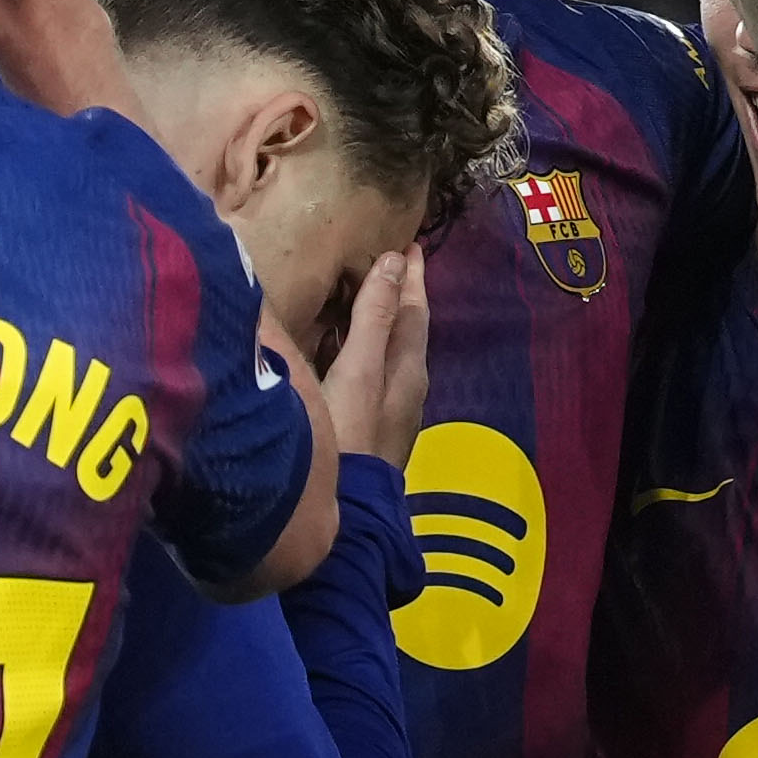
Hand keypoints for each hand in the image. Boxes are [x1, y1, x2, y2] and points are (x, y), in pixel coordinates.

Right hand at [318, 249, 429, 468]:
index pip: (416, 310)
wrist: (344, 513)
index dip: (412, 277)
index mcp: (408, 370)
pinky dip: (362, 349)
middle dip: (399, 295)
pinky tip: (341, 351)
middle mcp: (407, 388)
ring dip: (380, 322)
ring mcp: (390, 411)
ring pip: (389, 352)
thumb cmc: (349, 436)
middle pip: (407, 330)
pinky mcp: (370, 427)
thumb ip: (375, 318)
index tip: (410, 244)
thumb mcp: (360, 371)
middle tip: (388, 263)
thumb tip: (395, 262)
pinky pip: (371, 372)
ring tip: (363, 297)